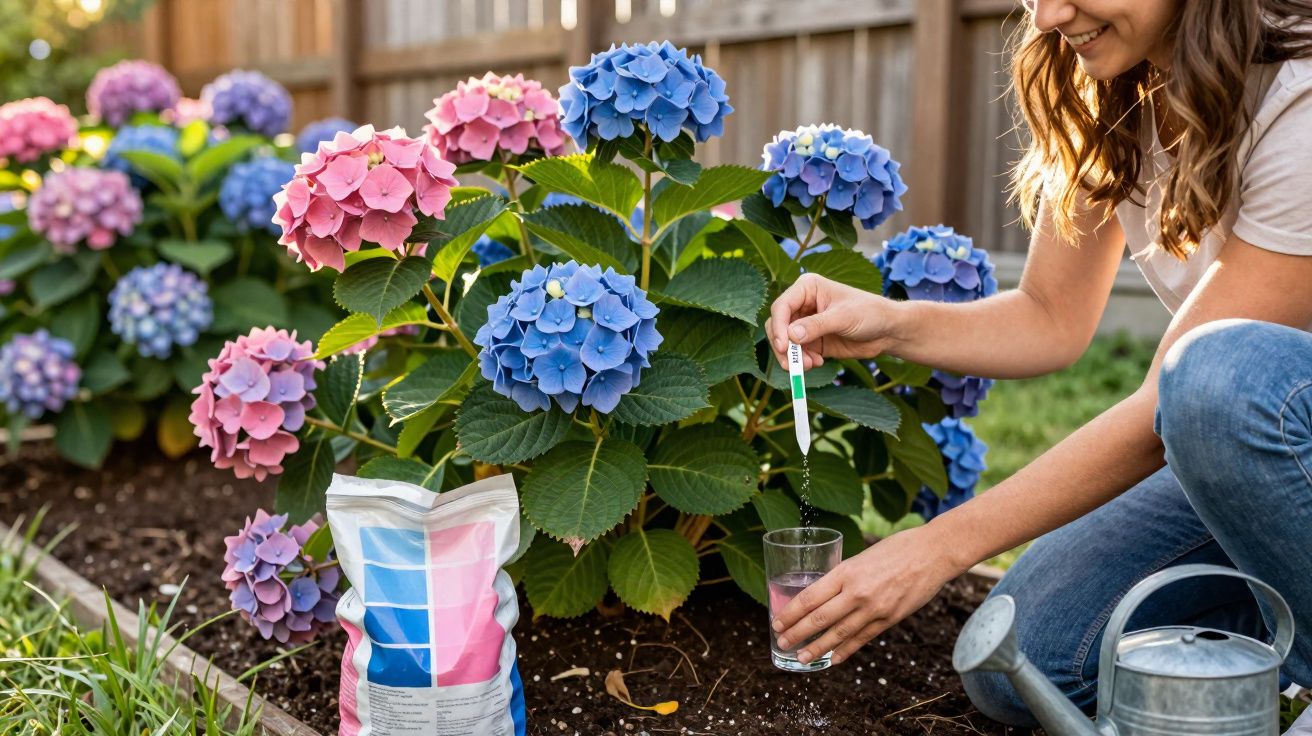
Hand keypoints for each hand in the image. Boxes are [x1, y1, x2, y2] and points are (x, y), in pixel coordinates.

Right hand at [765, 274, 900, 369]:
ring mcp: (805, 324)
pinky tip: (817, 363)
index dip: (779, 327)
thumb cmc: (869, 313)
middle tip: (792, 364)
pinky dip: (802, 361)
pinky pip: (796, 353)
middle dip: (783, 346)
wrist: (887, 331)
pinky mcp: (812, 341)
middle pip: (777, 326)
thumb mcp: (843, 317)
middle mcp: (802, 305)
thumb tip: (791, 336)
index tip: (784, 346)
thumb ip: (816, 325)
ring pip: (784, 343)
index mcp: (807, 288)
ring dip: (792, 357)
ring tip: (810, 365)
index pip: (781, 306)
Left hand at [772, 526, 958, 665]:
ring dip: (817, 648)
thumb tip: (825, 593)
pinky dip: (845, 651)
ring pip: (838, 634)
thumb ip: (844, 576)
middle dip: (796, 633)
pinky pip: (862, 639)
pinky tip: (833, 659)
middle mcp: (856, 592)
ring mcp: (873, 608)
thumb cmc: (897, 548)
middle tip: (781, 642)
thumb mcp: (862, 556)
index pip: (809, 597)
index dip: (790, 613)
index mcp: (845, 571)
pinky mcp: (889, 619)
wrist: (933, 553)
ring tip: (801, 657)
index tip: (777, 622)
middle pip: (818, 618)